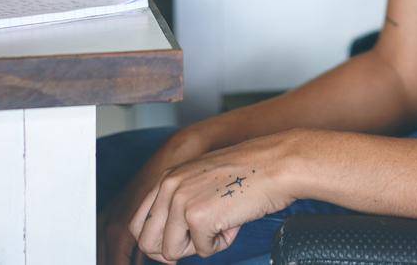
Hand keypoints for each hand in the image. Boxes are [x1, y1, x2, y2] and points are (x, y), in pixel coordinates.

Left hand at [129, 130, 306, 262]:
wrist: (278, 164)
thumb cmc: (249, 173)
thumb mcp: (202, 180)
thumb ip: (180, 202)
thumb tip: (168, 242)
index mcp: (168, 177)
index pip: (138, 223)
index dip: (158, 241)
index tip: (179, 244)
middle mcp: (169, 186)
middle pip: (148, 243)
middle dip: (174, 250)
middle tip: (200, 239)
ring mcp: (181, 201)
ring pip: (171, 253)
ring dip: (198, 246)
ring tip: (220, 225)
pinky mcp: (198, 217)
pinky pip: (202, 252)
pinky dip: (221, 244)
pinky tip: (234, 222)